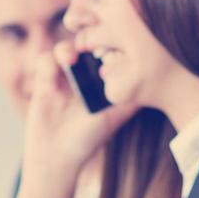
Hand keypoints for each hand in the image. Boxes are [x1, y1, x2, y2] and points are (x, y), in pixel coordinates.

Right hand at [21, 43, 135, 183]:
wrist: (56, 157)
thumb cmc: (88, 140)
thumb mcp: (114, 118)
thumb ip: (131, 99)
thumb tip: (154, 80)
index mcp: (103, 82)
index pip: (108, 53)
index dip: (111, 44)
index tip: (113, 49)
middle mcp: (84, 77)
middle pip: (87, 46)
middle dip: (88, 40)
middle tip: (92, 46)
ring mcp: (64, 78)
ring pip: (66, 48)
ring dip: (67, 49)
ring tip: (70, 58)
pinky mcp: (44, 82)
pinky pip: (45, 61)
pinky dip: (49, 62)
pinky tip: (54, 74)